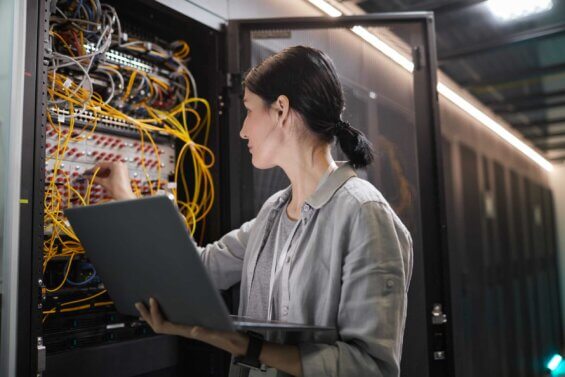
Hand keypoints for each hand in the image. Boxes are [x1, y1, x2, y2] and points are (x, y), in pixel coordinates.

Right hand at [85, 161, 135, 199]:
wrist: (125, 197)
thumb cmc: (118, 190)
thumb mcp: (103, 182)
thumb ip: (94, 178)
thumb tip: (88, 176)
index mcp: (116, 165)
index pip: (101, 164)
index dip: (93, 169)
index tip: (88, 173)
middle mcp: (120, 165)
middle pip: (105, 167)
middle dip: (97, 172)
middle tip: (90, 176)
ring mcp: (122, 169)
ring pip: (108, 170)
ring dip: (101, 174)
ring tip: (94, 179)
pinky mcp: (123, 174)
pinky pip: (113, 173)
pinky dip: (106, 176)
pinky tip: (100, 180)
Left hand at [135, 298, 249, 356]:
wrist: (238, 344)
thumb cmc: (230, 339)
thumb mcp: (220, 334)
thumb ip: (207, 333)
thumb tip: (194, 330)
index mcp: (189, 332)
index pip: (164, 325)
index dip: (155, 314)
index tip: (152, 300)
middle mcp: (186, 331)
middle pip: (159, 326)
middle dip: (147, 315)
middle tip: (138, 303)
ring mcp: (189, 330)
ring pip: (165, 324)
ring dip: (153, 315)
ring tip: (146, 305)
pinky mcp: (193, 327)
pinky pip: (173, 322)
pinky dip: (165, 314)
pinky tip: (166, 309)